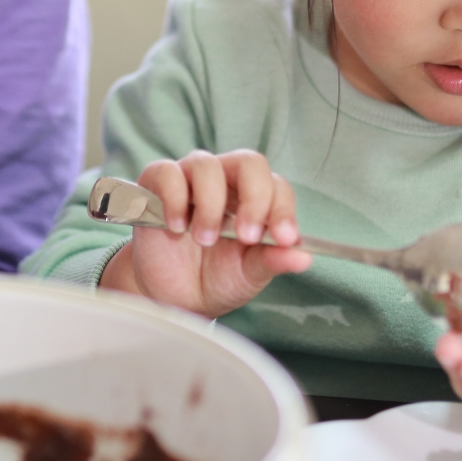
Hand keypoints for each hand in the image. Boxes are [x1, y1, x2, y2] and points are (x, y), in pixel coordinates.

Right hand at [98, 150, 310, 317]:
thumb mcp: (248, 274)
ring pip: (206, 165)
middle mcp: (226, 182)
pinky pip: (167, 172)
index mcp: (254, 199)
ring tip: (204, 239)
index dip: (282, 209)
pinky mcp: (157, 184)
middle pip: (248, 162)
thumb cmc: (215, 278)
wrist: (172, 297)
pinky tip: (176, 227)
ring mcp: (190, 179)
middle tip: (245, 236)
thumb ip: (272, 260)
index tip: (283, 239)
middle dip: (254, 197)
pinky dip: (174, 198)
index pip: (276, 186)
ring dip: (210, 205)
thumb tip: (304, 256)